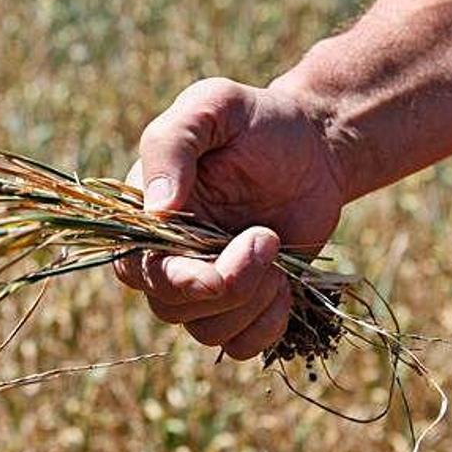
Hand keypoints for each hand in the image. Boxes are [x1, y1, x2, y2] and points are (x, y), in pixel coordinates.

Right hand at [115, 77, 344, 359]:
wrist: (316, 147)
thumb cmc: (257, 120)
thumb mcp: (213, 106)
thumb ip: (172, 144)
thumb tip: (156, 210)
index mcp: (145, 216)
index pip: (134, 270)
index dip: (176, 278)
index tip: (223, 250)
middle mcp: (166, 257)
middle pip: (173, 308)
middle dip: (228, 284)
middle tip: (266, 236)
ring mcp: (204, 284)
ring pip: (207, 332)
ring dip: (252, 302)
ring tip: (275, 250)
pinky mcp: (242, 304)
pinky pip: (240, 344)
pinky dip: (267, 326)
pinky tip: (285, 286)